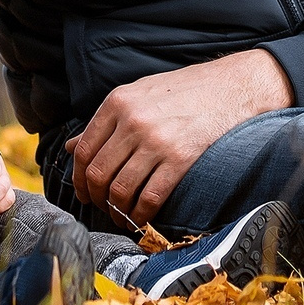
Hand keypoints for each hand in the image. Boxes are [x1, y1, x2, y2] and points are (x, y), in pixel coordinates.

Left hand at [65, 49, 291, 227]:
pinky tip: (143, 217)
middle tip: (103, 208)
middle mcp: (133, 121)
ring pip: (121, 189)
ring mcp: (156, 140)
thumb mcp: (139, 94)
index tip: (85, 192)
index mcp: (118, 102)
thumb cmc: (183, 91)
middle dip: (97, 199)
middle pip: (99, 173)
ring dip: (118, 211)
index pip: (84, 150)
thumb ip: (106, 121)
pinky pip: (150, 197)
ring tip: (122, 216)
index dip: (79, 179)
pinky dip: (141, 214)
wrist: (229, 87)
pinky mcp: (180, 158)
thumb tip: (73, 147)